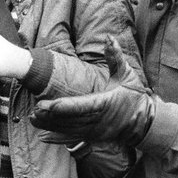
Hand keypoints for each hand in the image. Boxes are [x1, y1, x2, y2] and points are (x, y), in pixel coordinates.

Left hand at [30, 37, 153, 146]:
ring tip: (33, 118)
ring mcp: (95, 131)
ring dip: (51, 125)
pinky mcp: (93, 138)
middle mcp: (99, 121)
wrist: (145, 122)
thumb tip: (109, 38)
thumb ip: (115, 57)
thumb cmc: (135, 96)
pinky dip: (57, 138)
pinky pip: (73, 138)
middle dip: (52, 116)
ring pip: (69, 129)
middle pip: (71, 119)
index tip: (48, 105)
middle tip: (35, 110)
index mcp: (106, 103)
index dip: (64, 107)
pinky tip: (43, 137)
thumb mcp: (127, 74)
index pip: (82, 106)